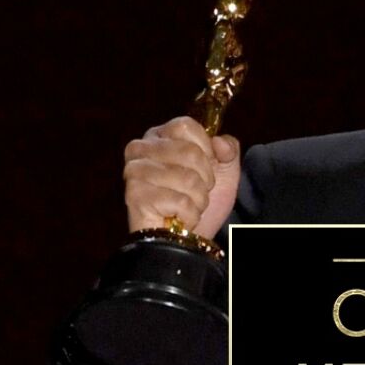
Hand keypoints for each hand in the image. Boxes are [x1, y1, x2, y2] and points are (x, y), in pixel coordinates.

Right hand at [123, 116, 240, 239]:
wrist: (186, 238)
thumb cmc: (199, 199)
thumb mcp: (224, 169)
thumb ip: (229, 148)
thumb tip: (220, 143)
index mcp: (160, 135)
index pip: (186, 125)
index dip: (205, 148)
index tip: (206, 165)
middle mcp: (140, 148)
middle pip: (191, 152)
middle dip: (204, 178)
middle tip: (194, 190)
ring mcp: (135, 171)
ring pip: (188, 178)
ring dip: (198, 199)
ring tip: (187, 205)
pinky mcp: (135, 196)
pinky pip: (180, 201)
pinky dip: (189, 214)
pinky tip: (178, 217)